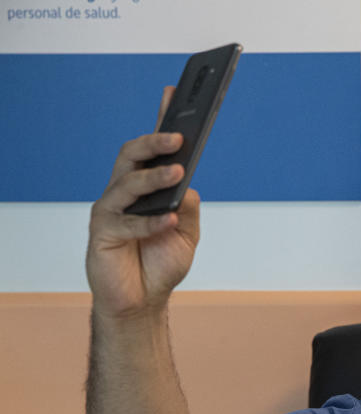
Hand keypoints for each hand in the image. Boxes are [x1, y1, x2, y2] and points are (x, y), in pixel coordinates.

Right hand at [86, 86, 200, 318]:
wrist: (142, 301)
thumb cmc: (161, 263)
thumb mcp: (186, 234)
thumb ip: (188, 209)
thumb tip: (188, 185)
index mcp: (146, 188)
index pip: (152, 150)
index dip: (161, 121)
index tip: (175, 94)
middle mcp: (125, 193)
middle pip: (132, 155)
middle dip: (154, 142)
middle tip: (178, 137)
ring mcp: (111, 210)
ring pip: (127, 183)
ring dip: (154, 177)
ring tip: (178, 173)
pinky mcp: (102, 233)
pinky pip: (127, 222)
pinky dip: (151, 221)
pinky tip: (169, 220)